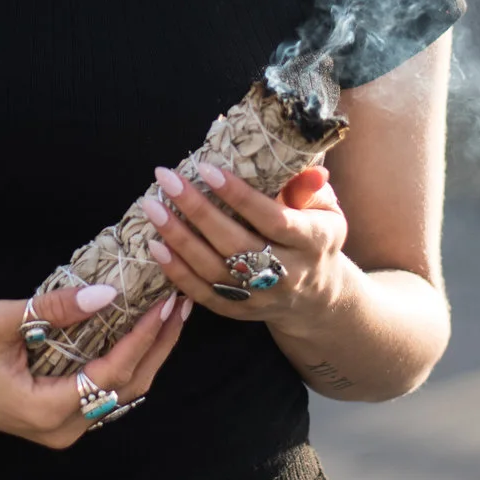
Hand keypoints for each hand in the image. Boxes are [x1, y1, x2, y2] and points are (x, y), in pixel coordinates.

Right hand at [0, 280, 190, 448]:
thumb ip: (53, 309)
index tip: (164, 303)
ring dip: (147, 354)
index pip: (112, 372)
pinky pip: (105, 393)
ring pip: (121, 392)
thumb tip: (106, 294)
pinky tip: (139, 334)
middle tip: (180, 304)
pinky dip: (126, 363)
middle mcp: (62, 429)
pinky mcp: (59, 419)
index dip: (142, 337)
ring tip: (169, 315)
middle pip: (129, 387)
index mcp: (47, 410)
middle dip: (158, 345)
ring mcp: (62, 429)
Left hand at [142, 164, 350, 327]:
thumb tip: (310, 170)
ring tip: (153, 207)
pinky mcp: (239, 311)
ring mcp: (261, 297)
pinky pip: (203, 294)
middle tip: (167, 179)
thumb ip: (309, 189)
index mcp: (312, 242)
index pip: (272, 219)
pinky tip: (155, 246)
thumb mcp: (326, 210)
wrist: (315, 296)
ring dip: (179, 239)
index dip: (239, 196)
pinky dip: (177, 272)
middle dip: (198, 210)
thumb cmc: (314, 237)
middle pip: (236, 244)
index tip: (205, 168)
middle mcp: (287, 274)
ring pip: (214, 270)